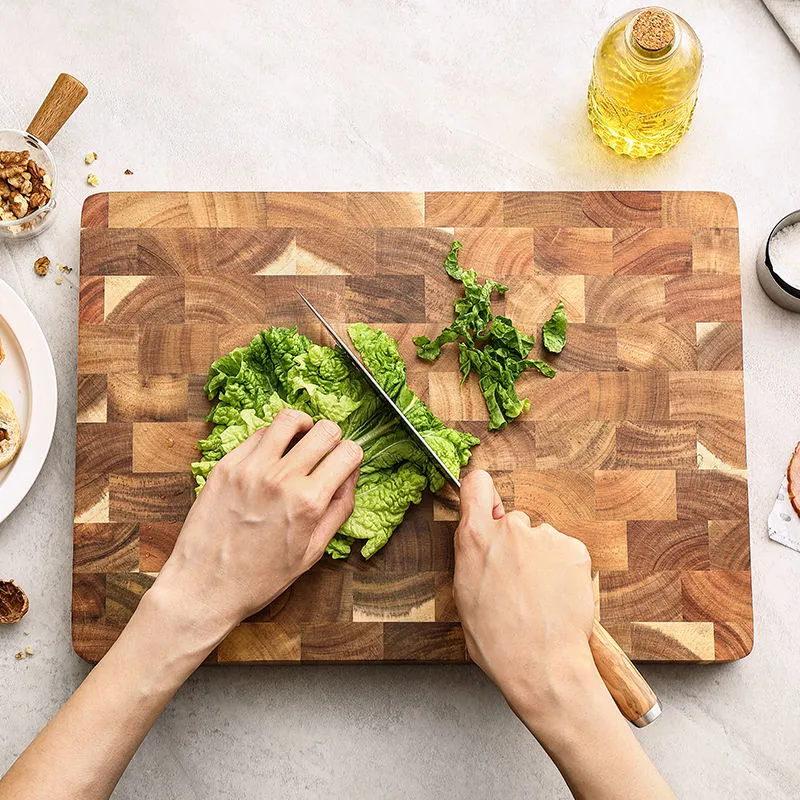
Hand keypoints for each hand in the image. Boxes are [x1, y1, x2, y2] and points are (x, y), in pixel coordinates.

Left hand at [153, 409, 362, 647]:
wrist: (204, 588)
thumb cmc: (258, 578)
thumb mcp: (312, 551)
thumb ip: (338, 510)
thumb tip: (350, 477)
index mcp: (308, 502)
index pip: (348, 452)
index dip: (353, 456)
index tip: (345, 462)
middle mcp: (281, 479)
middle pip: (325, 430)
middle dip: (333, 438)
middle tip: (325, 451)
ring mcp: (251, 468)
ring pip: (289, 419)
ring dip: (303, 426)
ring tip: (300, 439)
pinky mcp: (225, 466)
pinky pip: (257, 433)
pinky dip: (271, 438)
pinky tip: (272, 454)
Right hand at [454, 470, 597, 724]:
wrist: (543, 667)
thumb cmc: (499, 641)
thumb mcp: (464, 595)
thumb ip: (472, 555)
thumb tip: (479, 539)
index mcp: (475, 538)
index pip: (477, 484)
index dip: (482, 494)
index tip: (486, 505)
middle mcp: (510, 528)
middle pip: (512, 520)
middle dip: (515, 543)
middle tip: (517, 581)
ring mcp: (545, 537)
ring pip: (541, 538)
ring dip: (540, 558)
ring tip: (539, 597)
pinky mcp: (575, 550)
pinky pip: (565, 551)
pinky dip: (563, 569)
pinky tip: (557, 597)